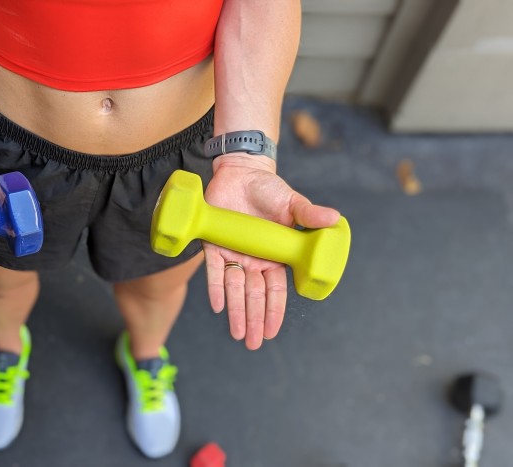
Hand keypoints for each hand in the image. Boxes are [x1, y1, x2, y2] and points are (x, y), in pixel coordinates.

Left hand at [203, 154, 339, 349]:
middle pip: (254, 296)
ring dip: (236, 312)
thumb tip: (335, 219)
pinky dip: (216, 289)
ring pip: (235, 289)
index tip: (272, 331)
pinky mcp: (214, 244)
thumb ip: (310, 214)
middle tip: (253, 343)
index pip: (275, 290)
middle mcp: (254, 260)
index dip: (274, 311)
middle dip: (254, 320)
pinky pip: (215, 271)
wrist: (241, 173)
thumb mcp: (292, 202)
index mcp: (275, 256)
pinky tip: (218, 307)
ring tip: (238, 335)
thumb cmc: (270, 190)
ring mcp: (234, 254)